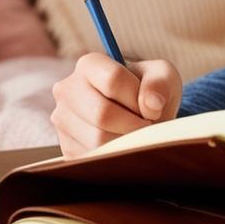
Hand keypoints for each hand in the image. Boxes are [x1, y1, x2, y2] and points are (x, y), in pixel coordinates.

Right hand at [50, 52, 181, 157]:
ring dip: (126, 142)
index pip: (112, 80)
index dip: (138, 97)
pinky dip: (115, 156)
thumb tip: (151, 105)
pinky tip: (122, 145)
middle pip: (102, 114)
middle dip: (133, 124)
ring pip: (97, 140)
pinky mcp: (66, 148)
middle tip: (147, 126)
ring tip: (135, 133)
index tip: (150, 105)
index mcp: (89, 64)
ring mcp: (62, 120)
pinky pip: (92, 159)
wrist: (137, 115)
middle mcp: (67, 89)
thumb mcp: (162, 76)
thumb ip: (159, 83)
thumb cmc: (148, 90)